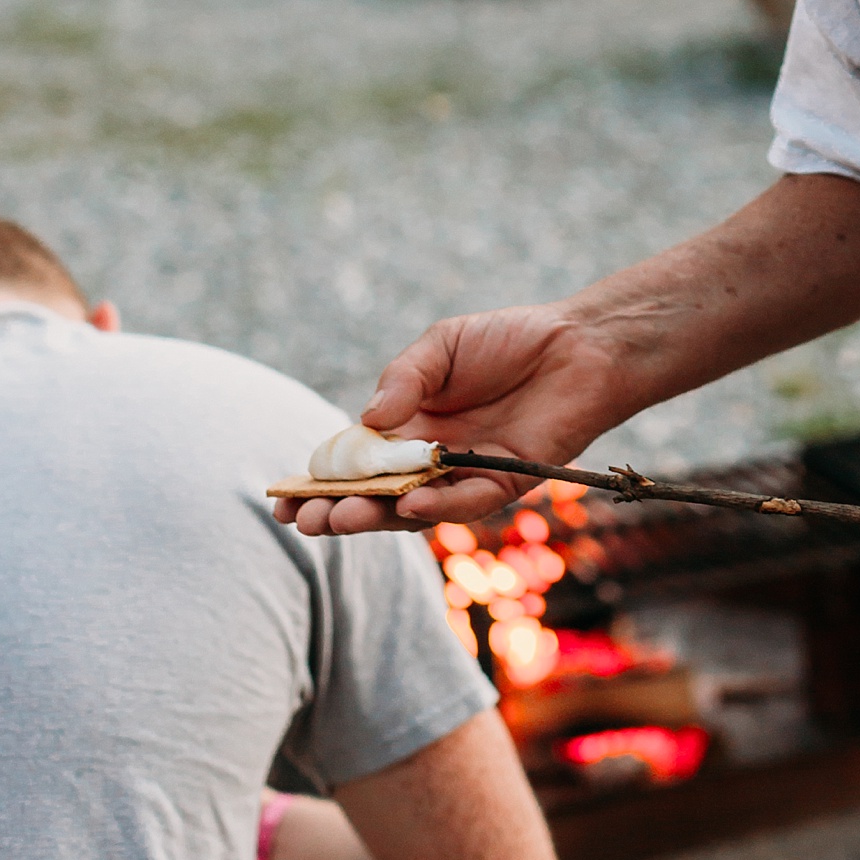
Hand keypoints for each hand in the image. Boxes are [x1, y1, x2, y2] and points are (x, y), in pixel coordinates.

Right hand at [273, 302, 614, 537]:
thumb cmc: (509, 340)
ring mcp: (466, 474)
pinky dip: (440, 505)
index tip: (282, 494)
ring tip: (339, 518)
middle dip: (338, 508)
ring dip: (378, 516)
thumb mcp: (442, 346)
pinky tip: (410, 504)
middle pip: (377, 494)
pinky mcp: (506, 482)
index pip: (355, 463)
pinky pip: (468, 501)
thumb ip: (404, 379)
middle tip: (303, 518)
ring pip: (415, 508)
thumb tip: (365, 420)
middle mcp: (433, 459)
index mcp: (409, 427)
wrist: (578, 343)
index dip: (321, 480)